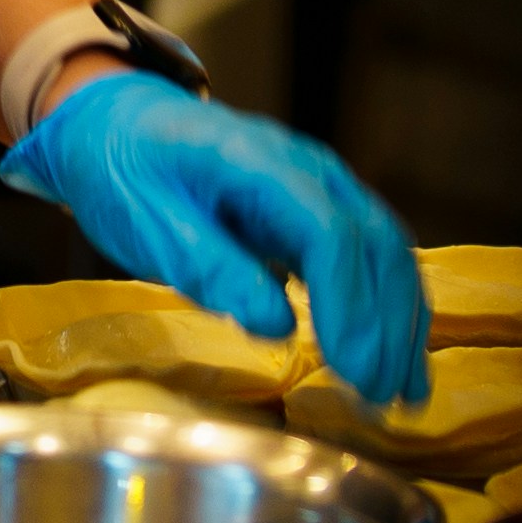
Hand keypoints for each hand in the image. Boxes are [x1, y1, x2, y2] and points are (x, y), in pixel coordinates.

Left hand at [0, 69, 426, 408]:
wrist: (117, 123)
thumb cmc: (123, 170)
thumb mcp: (144, 220)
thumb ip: (208, 266)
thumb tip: (275, 325)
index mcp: (257, 162)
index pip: (328, 231)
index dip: (347, 304)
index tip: (352, 370)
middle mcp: (308, 168)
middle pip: (373, 242)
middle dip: (386, 325)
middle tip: (383, 399)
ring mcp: (322, 185)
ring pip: (386, 250)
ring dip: (401, 322)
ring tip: (404, 394)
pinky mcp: (323, 210)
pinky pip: (372, 256)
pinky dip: (390, 308)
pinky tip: (397, 358)